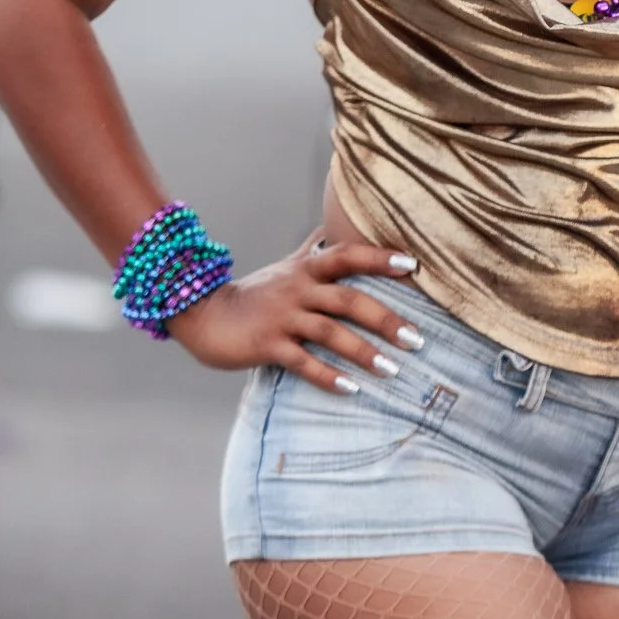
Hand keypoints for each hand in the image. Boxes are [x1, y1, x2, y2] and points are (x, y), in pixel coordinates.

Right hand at [167, 233, 423, 393]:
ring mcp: (282, 317)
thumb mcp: (286, 266)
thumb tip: (333, 229)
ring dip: (363, 352)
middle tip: (418, 338)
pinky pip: (303, 362)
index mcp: (306, 268)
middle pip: (348, 299)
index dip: (379, 257)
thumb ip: (313, 250)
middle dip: (385, 318)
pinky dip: (328, 376)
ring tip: (392, 370)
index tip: (413, 264)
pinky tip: (351, 389)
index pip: (348, 255)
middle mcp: (298, 289)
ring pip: (330, 332)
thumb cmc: (253, 292)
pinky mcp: (267, 345)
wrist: (201, 313)